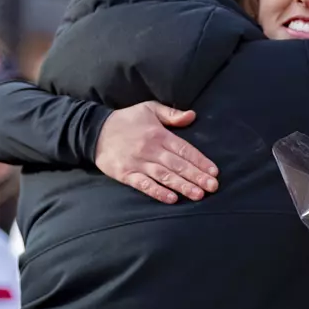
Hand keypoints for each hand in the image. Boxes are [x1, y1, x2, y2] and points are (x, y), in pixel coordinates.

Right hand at [94, 101, 218, 203]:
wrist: (94, 130)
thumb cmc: (126, 120)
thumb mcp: (149, 109)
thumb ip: (171, 114)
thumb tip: (192, 115)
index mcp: (158, 134)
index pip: (184, 149)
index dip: (200, 161)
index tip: (214, 172)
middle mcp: (150, 149)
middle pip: (178, 164)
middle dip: (197, 176)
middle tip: (213, 187)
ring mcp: (138, 162)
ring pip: (164, 176)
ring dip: (182, 186)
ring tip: (198, 195)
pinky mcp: (126, 174)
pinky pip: (144, 185)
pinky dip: (157, 192)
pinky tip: (171, 199)